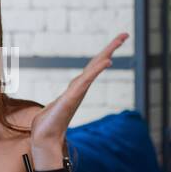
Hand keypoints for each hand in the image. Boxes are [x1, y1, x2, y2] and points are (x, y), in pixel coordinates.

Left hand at [29, 33, 127, 164]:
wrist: (45, 137)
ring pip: (95, 68)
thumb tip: (58, 106)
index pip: (93, 66)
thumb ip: (60, 104)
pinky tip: (107, 61)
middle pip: (98, 63)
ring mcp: (78, 91)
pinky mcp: (73, 96)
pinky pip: (88, 80)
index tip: (116, 42)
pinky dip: (98, 70)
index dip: (104, 54)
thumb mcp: (55, 107)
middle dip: (111, 48)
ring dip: (107, 53)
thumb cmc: (49, 124)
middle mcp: (81, 87)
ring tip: (119, 41)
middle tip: (125, 34)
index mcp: (77, 87)